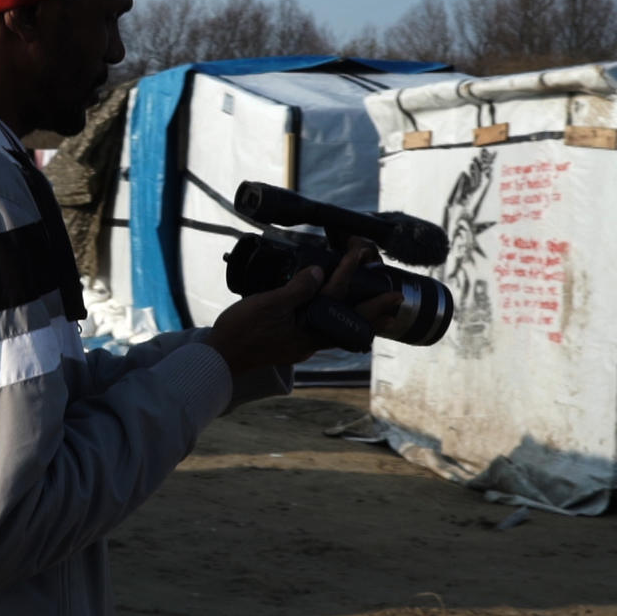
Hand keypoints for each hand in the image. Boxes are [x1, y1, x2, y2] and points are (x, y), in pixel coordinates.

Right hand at [204, 238, 402, 374]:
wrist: (220, 359)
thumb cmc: (241, 332)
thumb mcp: (269, 304)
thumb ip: (297, 289)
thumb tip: (318, 273)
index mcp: (309, 329)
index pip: (335, 297)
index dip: (347, 274)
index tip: (360, 256)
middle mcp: (310, 340)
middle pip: (349, 322)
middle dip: (374, 309)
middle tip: (396, 299)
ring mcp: (301, 345)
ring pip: (337, 328)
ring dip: (358, 318)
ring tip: (376, 312)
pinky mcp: (290, 345)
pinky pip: (321, 331)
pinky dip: (335, 321)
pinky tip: (330, 316)